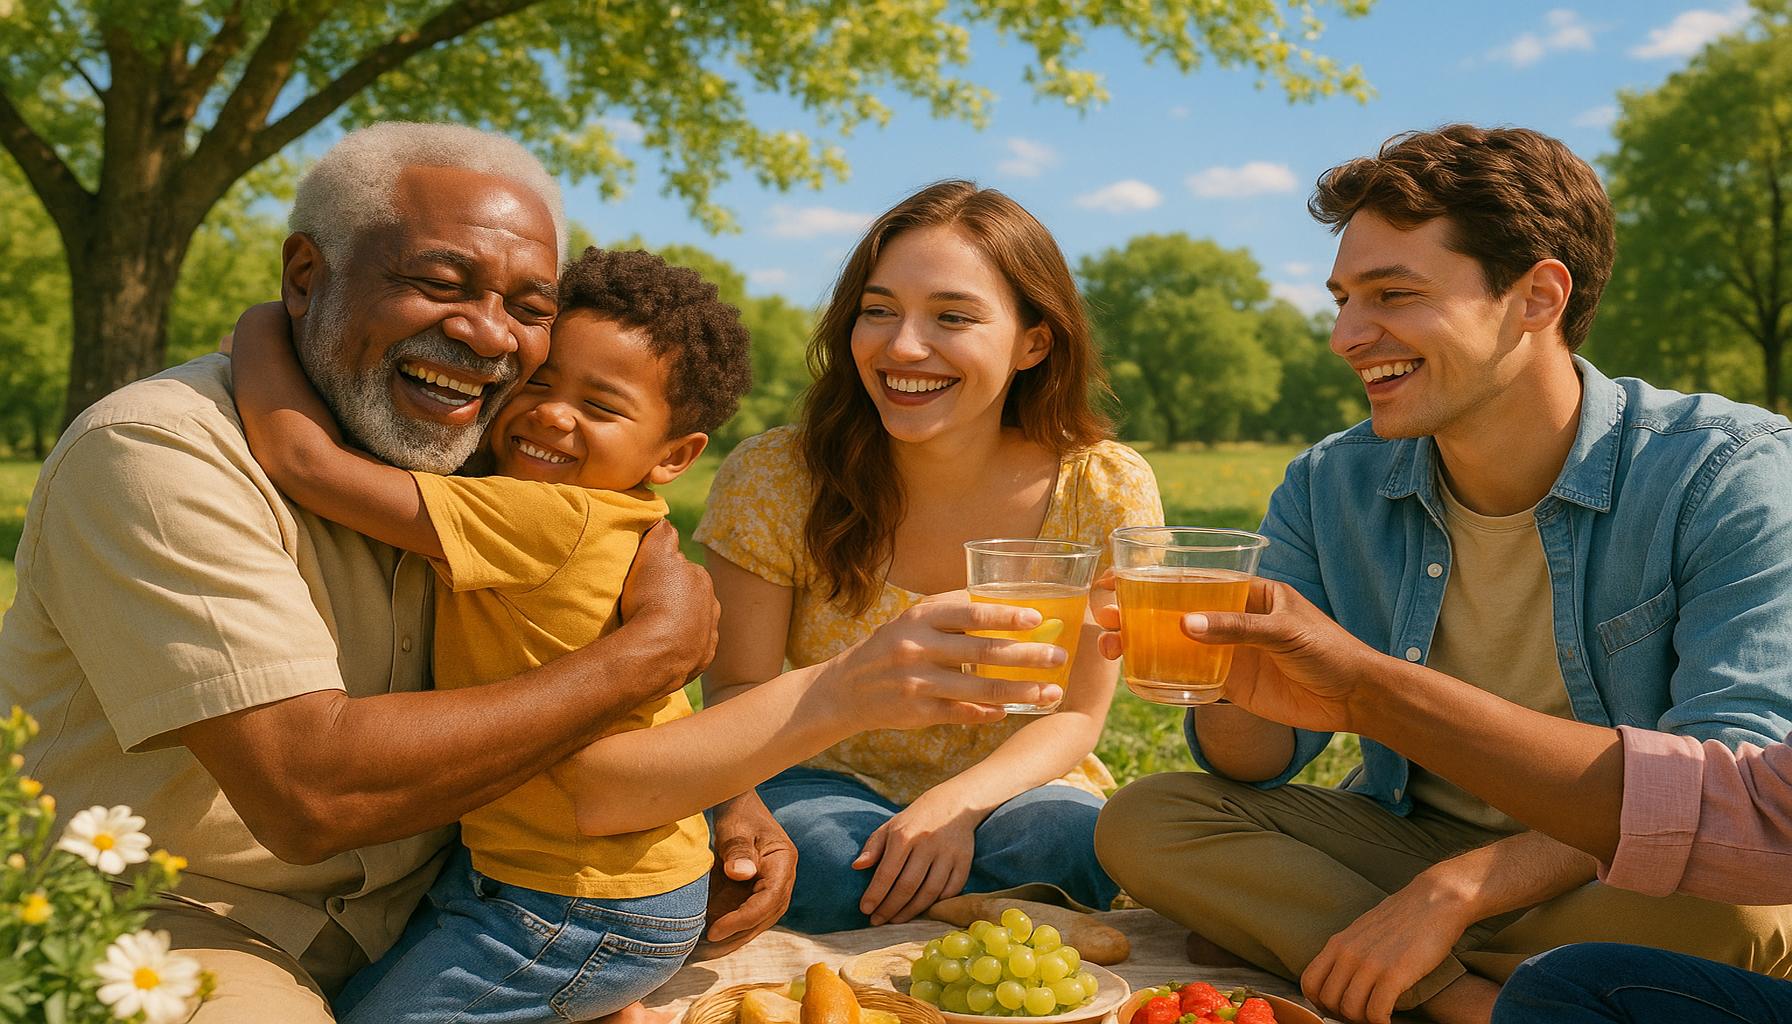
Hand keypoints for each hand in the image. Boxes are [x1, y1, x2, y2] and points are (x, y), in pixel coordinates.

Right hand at [620, 521, 719, 690]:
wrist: (657, 651)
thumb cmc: (652, 599)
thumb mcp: (654, 554)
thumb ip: (662, 534)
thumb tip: (665, 521)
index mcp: (701, 579)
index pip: (681, 568)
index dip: (661, 572)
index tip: (645, 581)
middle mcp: (712, 606)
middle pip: (689, 596)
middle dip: (673, 599)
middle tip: (645, 606)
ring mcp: (709, 635)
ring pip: (693, 623)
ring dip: (677, 625)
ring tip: (651, 631)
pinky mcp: (702, 660)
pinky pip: (691, 650)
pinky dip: (679, 648)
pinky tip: (660, 649)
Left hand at [693, 793, 795, 959]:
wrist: (736, 803)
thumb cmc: (737, 812)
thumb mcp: (735, 828)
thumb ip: (738, 850)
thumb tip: (742, 874)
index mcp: (782, 861)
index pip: (769, 899)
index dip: (744, 919)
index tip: (715, 930)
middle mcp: (782, 878)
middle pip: (766, 916)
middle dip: (738, 936)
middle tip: (707, 949)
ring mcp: (771, 886)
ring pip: (758, 921)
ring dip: (734, 938)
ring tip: (704, 951)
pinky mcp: (757, 891)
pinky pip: (747, 915)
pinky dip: (730, 928)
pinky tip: (707, 938)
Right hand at [824, 592, 1067, 729]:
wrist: (845, 689)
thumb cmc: (890, 647)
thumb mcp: (912, 619)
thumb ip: (951, 608)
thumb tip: (1002, 599)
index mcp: (920, 618)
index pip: (970, 613)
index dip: (1006, 615)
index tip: (1038, 618)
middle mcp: (918, 648)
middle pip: (983, 651)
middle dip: (1027, 655)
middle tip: (1059, 657)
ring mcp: (918, 682)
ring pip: (980, 688)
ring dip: (1020, 690)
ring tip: (1051, 692)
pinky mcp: (918, 712)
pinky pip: (962, 713)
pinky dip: (989, 712)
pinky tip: (1010, 711)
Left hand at [854, 786, 979, 925]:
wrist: (954, 804)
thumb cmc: (915, 820)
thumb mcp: (890, 826)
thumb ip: (872, 847)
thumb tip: (856, 866)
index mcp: (905, 835)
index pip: (887, 872)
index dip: (875, 895)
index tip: (865, 910)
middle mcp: (927, 844)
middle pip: (907, 886)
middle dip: (890, 908)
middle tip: (878, 921)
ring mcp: (948, 854)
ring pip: (929, 892)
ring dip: (911, 911)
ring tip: (896, 919)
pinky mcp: (964, 860)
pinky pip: (950, 890)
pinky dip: (936, 904)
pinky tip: (922, 909)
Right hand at [1094, 574, 1382, 733]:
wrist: (1354, 697)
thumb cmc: (1328, 650)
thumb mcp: (1284, 631)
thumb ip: (1236, 628)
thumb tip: (1183, 625)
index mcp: (1244, 592)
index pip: (1189, 579)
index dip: (1150, 577)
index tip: (1115, 577)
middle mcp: (1228, 619)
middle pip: (1171, 611)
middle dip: (1133, 611)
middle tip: (1103, 615)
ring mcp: (1226, 652)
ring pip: (1172, 644)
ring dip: (1139, 643)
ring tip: (1109, 648)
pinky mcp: (1229, 684)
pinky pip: (1186, 678)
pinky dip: (1159, 678)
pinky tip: (1134, 677)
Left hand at [1301, 878, 1474, 1023]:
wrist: (1435, 899)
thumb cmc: (1404, 917)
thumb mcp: (1363, 930)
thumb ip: (1349, 952)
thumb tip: (1341, 978)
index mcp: (1338, 943)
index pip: (1309, 983)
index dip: (1320, 1002)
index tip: (1339, 1007)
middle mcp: (1348, 953)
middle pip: (1329, 1001)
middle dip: (1345, 1015)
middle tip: (1364, 1014)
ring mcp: (1369, 963)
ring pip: (1351, 1011)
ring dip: (1365, 1020)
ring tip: (1379, 1017)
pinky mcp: (1394, 973)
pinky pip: (1377, 1013)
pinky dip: (1382, 1023)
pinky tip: (1391, 1020)